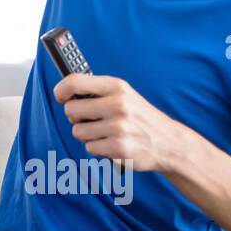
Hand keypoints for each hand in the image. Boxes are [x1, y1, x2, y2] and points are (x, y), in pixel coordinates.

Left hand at [51, 73, 186, 172]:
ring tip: (105, 133)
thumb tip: (65, 92)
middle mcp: (118, 104)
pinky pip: (89, 148)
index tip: (61, 97)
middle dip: (76, 117)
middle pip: (71, 110)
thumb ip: (97, 90)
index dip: (61, 90)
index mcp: (117, 87)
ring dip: (87, 135)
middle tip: (90, 119)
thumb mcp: (124, 94)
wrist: (169, 142)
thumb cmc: (140, 117)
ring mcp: (119, 127)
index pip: (74, 82)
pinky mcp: (119, 148)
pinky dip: (97, 148)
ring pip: (78, 132)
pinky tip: (112, 144)